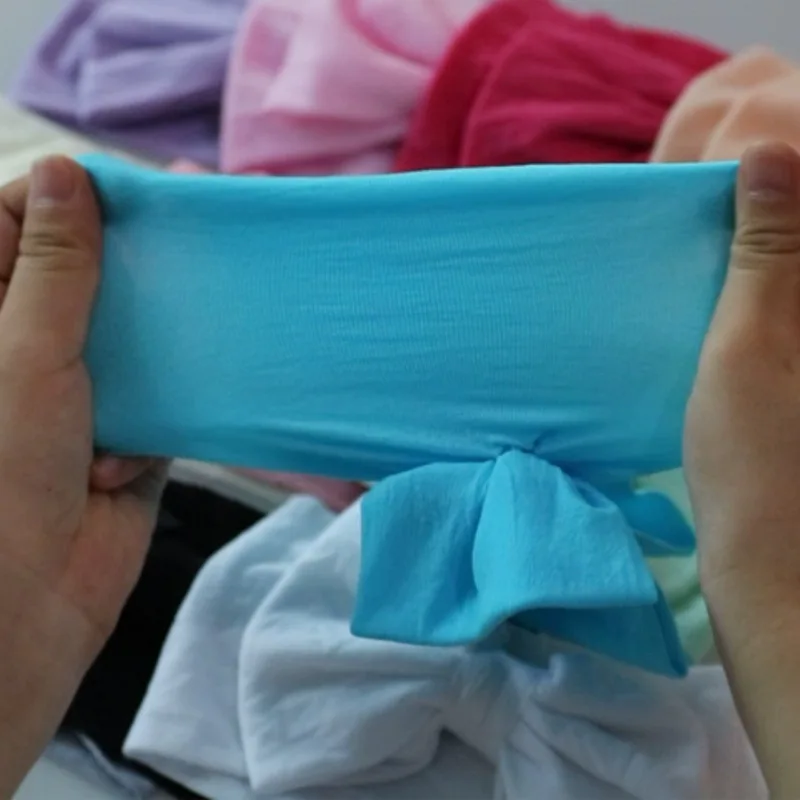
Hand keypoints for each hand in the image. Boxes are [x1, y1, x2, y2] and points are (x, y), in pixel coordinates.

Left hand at [0, 156, 165, 793]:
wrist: (31, 609)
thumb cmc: (3, 476)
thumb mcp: (28, 354)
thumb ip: (55, 268)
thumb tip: (65, 172)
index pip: (15, 224)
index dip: (67, 198)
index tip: (126, 185)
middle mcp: (27, 346)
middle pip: (88, 274)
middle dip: (132, 263)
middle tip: (190, 226)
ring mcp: (80, 391)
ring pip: (136, 333)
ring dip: (157, 343)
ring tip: (184, 332)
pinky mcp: (128, 434)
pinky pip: (164, 398)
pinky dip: (157, 423)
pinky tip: (122, 463)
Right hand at [686, 142, 799, 593]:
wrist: (781, 577)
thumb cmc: (758, 463)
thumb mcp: (749, 345)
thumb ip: (768, 252)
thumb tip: (770, 151)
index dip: (782, 189)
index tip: (737, 181)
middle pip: (797, 256)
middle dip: (774, 227)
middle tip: (722, 220)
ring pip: (795, 292)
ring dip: (769, 265)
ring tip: (721, 260)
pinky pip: (792, 327)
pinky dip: (769, 305)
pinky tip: (735, 310)